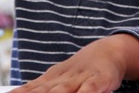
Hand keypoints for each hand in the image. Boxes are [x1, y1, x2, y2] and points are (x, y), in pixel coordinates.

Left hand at [13, 34, 138, 92]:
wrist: (108, 51)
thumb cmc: (80, 71)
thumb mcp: (57, 78)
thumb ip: (37, 88)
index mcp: (50, 79)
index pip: (30, 89)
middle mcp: (62, 79)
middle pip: (43, 92)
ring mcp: (80, 78)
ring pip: (64, 90)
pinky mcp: (99, 80)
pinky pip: (90, 89)